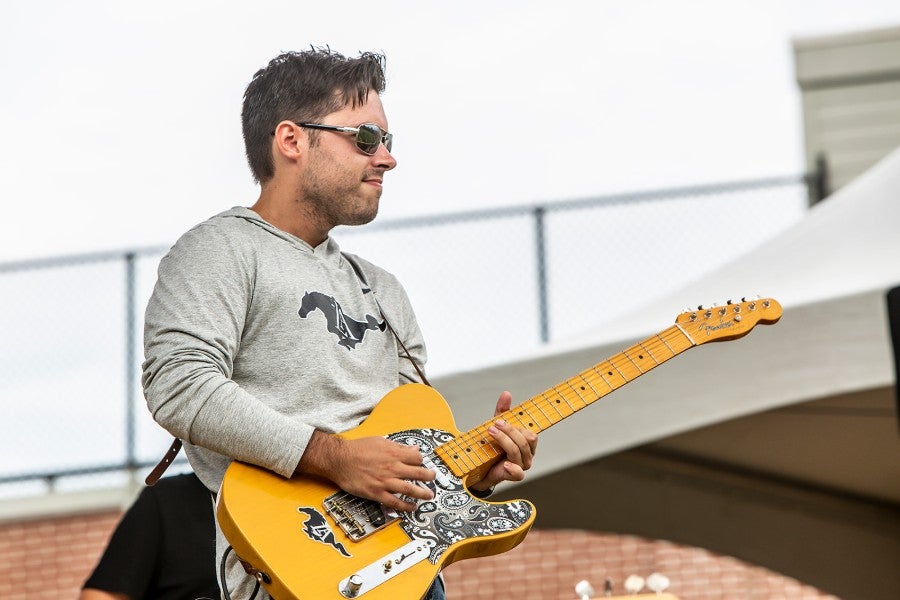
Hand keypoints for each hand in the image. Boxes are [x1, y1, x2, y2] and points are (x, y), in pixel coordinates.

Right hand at [297, 431, 435, 511]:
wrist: (340, 459)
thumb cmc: (358, 449)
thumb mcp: (380, 441)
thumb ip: (398, 447)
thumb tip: (413, 449)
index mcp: (394, 453)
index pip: (416, 458)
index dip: (422, 461)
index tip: (423, 464)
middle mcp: (392, 467)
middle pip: (418, 473)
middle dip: (429, 477)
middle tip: (433, 479)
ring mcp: (385, 481)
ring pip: (410, 489)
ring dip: (422, 493)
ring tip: (429, 496)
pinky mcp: (377, 493)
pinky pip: (395, 502)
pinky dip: (405, 506)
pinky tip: (412, 507)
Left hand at [470, 391, 537, 491]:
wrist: (480, 468)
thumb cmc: (493, 446)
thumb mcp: (497, 427)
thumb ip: (502, 411)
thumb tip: (506, 394)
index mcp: (527, 443)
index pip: (530, 434)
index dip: (516, 427)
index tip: (500, 420)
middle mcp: (527, 454)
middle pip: (526, 440)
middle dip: (509, 431)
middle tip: (494, 425)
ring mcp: (521, 465)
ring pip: (518, 450)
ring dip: (504, 440)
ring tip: (491, 433)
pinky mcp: (512, 475)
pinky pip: (519, 474)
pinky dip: (513, 468)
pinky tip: (505, 464)